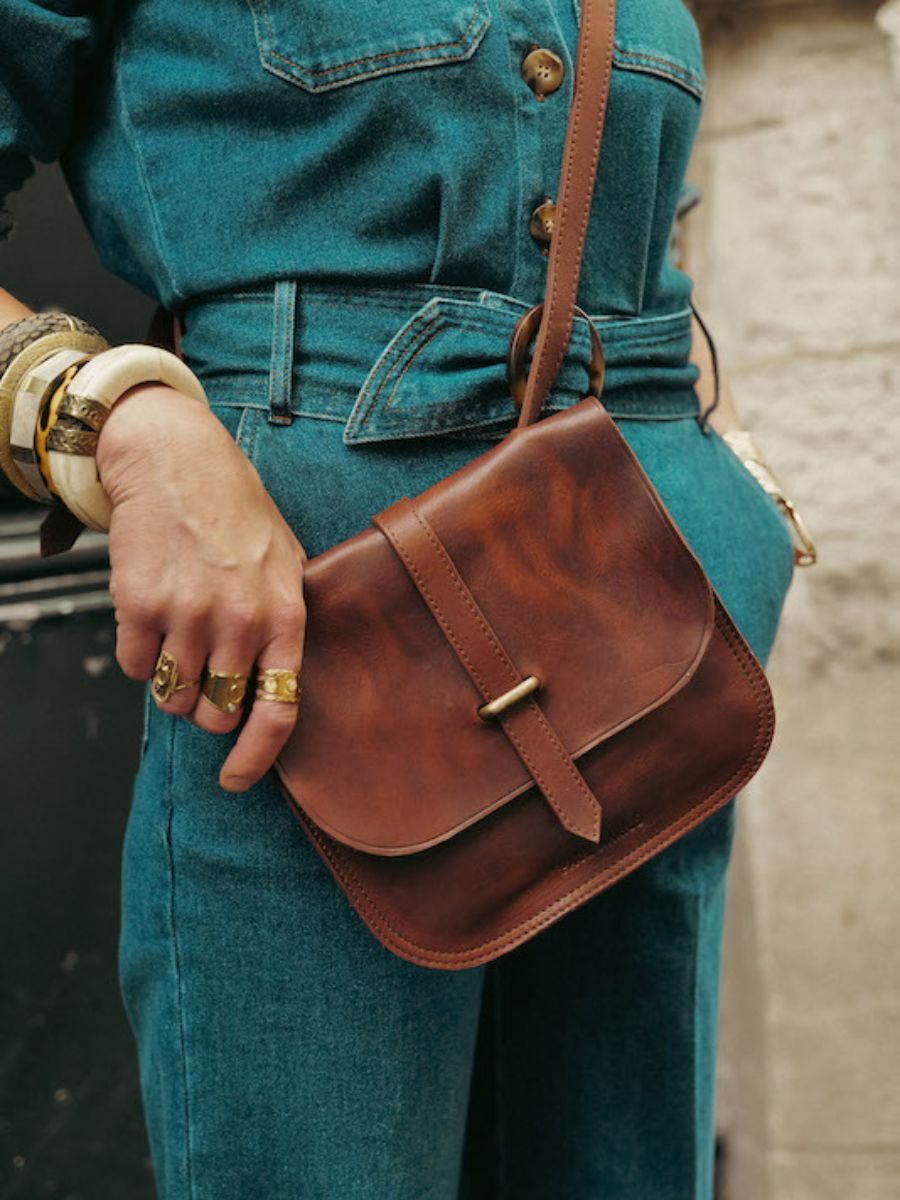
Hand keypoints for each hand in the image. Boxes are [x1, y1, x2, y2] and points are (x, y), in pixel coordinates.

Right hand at [96, 383, 306, 791]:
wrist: (175, 458)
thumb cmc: (234, 509)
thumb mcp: (286, 559)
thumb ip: (288, 619)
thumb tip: (282, 682)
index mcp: (286, 614)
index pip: (278, 708)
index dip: (257, 757)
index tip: (235, 779)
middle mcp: (241, 620)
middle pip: (216, 714)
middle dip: (206, 707)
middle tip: (202, 672)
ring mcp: (189, 614)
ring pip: (172, 697)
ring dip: (172, 681)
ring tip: (178, 634)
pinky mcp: (140, 605)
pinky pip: (135, 670)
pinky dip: (140, 656)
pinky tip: (151, 616)